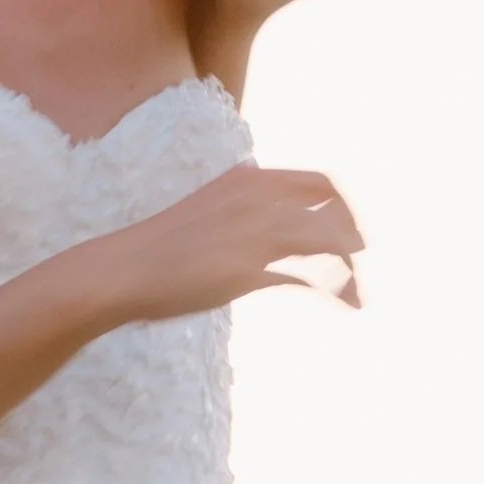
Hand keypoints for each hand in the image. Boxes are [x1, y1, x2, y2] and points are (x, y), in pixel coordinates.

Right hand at [94, 165, 364, 322]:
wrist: (121, 270)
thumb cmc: (158, 246)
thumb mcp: (206, 207)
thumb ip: (237, 199)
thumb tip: (256, 185)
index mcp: (246, 179)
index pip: (319, 183)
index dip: (344, 207)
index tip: (352, 234)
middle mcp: (258, 197)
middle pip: (335, 211)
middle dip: (356, 238)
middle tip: (360, 265)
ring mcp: (256, 231)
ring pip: (332, 243)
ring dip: (354, 270)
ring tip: (361, 294)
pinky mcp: (252, 267)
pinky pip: (314, 276)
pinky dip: (339, 290)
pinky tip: (348, 304)